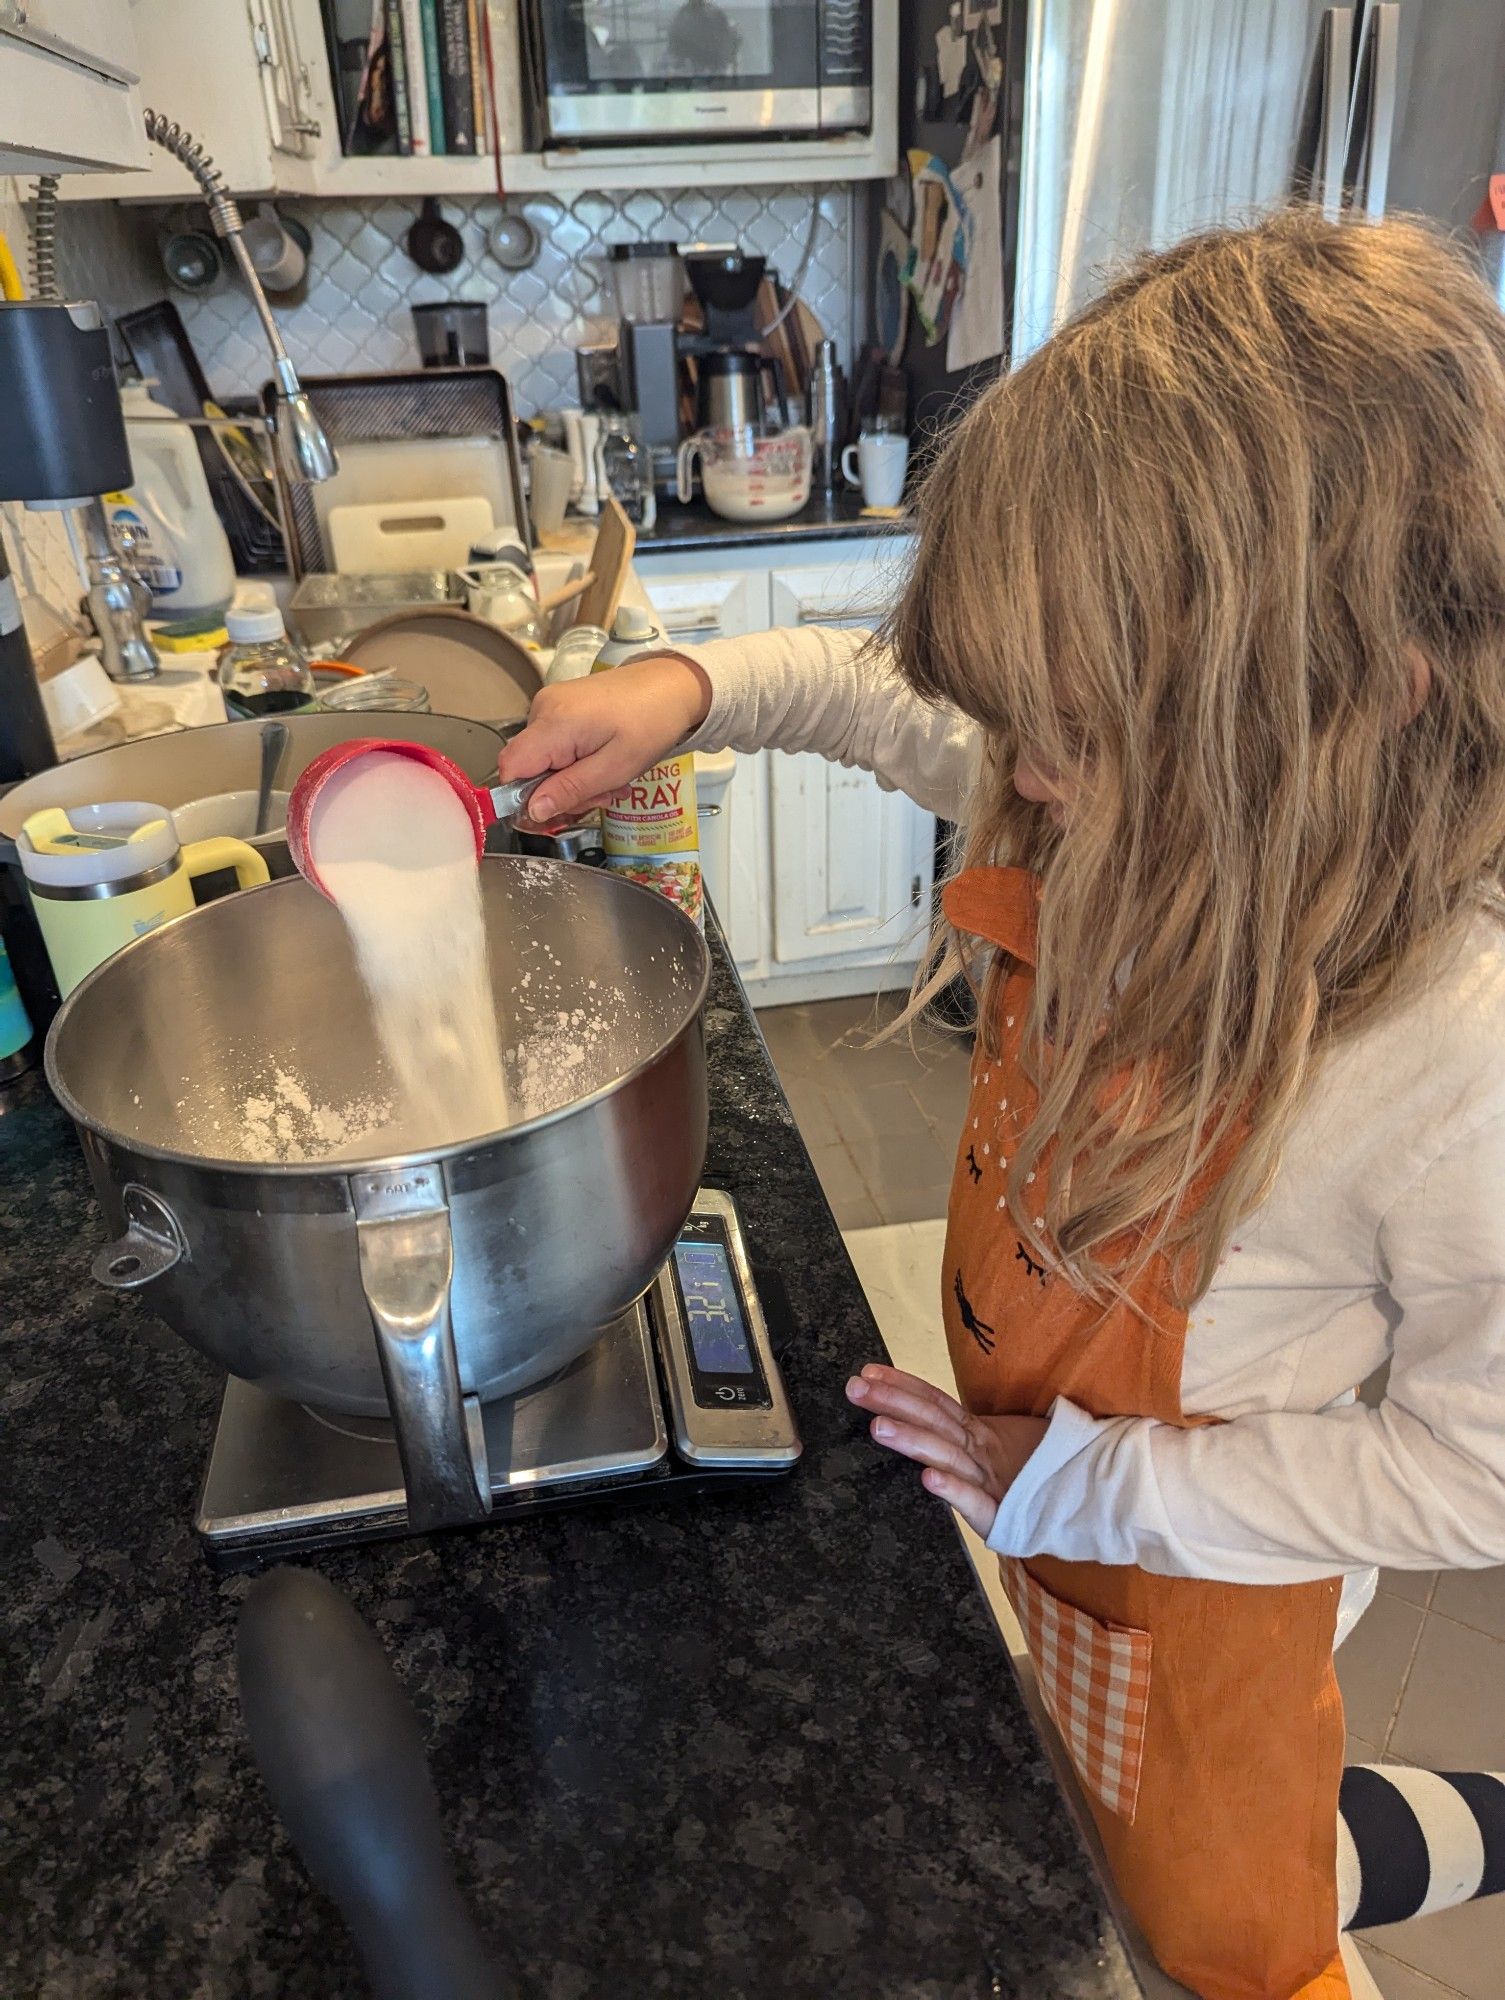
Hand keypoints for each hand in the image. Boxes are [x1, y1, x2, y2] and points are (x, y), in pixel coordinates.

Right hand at [498, 653, 712, 821]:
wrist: (671, 685)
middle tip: (601, 796)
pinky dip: (576, 762)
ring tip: (611, 779)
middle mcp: (543, 709)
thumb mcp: (615, 768)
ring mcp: (551, 704)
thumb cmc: (651, 723)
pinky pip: (555, 745)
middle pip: (528, 768)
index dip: (523, 797)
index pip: (510, 768)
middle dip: (560, 792)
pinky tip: (604, 762)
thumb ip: (570, 790)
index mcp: (553, 724)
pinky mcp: (561, 705)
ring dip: (573, 780)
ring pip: (543, 760)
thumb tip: (532, 811)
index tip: (556, 811)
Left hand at [846, 1363, 1048, 1537]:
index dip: (903, 1386)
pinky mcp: (1002, 1515)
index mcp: (979, 1434)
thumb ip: (966, 1437)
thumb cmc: (1038, 1477)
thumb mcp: (1000, 1448)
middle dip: (893, 1402)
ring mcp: (990, 1480)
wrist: (1088, 1502)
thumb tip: (928, 1420)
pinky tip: (927, 1479)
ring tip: (879, 1427)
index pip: (936, 1402)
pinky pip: (975, 1501)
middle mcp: (980, 1451)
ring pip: (948, 1455)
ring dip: (913, 1440)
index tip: (868, 1372)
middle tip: (856, 1388)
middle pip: (934, 1420)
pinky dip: (952, 1490)